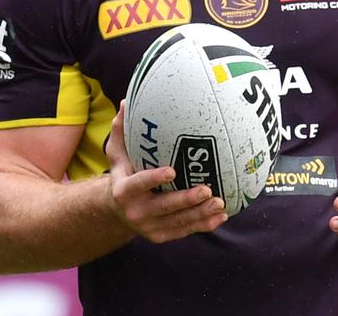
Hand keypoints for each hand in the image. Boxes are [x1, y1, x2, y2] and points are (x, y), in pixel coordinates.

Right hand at [106, 100, 226, 242]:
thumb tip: (125, 101)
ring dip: (200, 214)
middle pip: (163, 207)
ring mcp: (149, 227)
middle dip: (186, 200)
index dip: (154, 179)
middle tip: (207, 189)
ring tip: (220, 203)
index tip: (172, 170)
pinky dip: (204, 225)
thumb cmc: (123, 172)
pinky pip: (185, 231)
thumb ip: (120, 129)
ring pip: (178, 222)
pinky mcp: (161, 236)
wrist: (118, 209)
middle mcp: (135, 212)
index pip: (138, 184)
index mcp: (123, 191)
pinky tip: (220, 216)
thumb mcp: (117, 152)